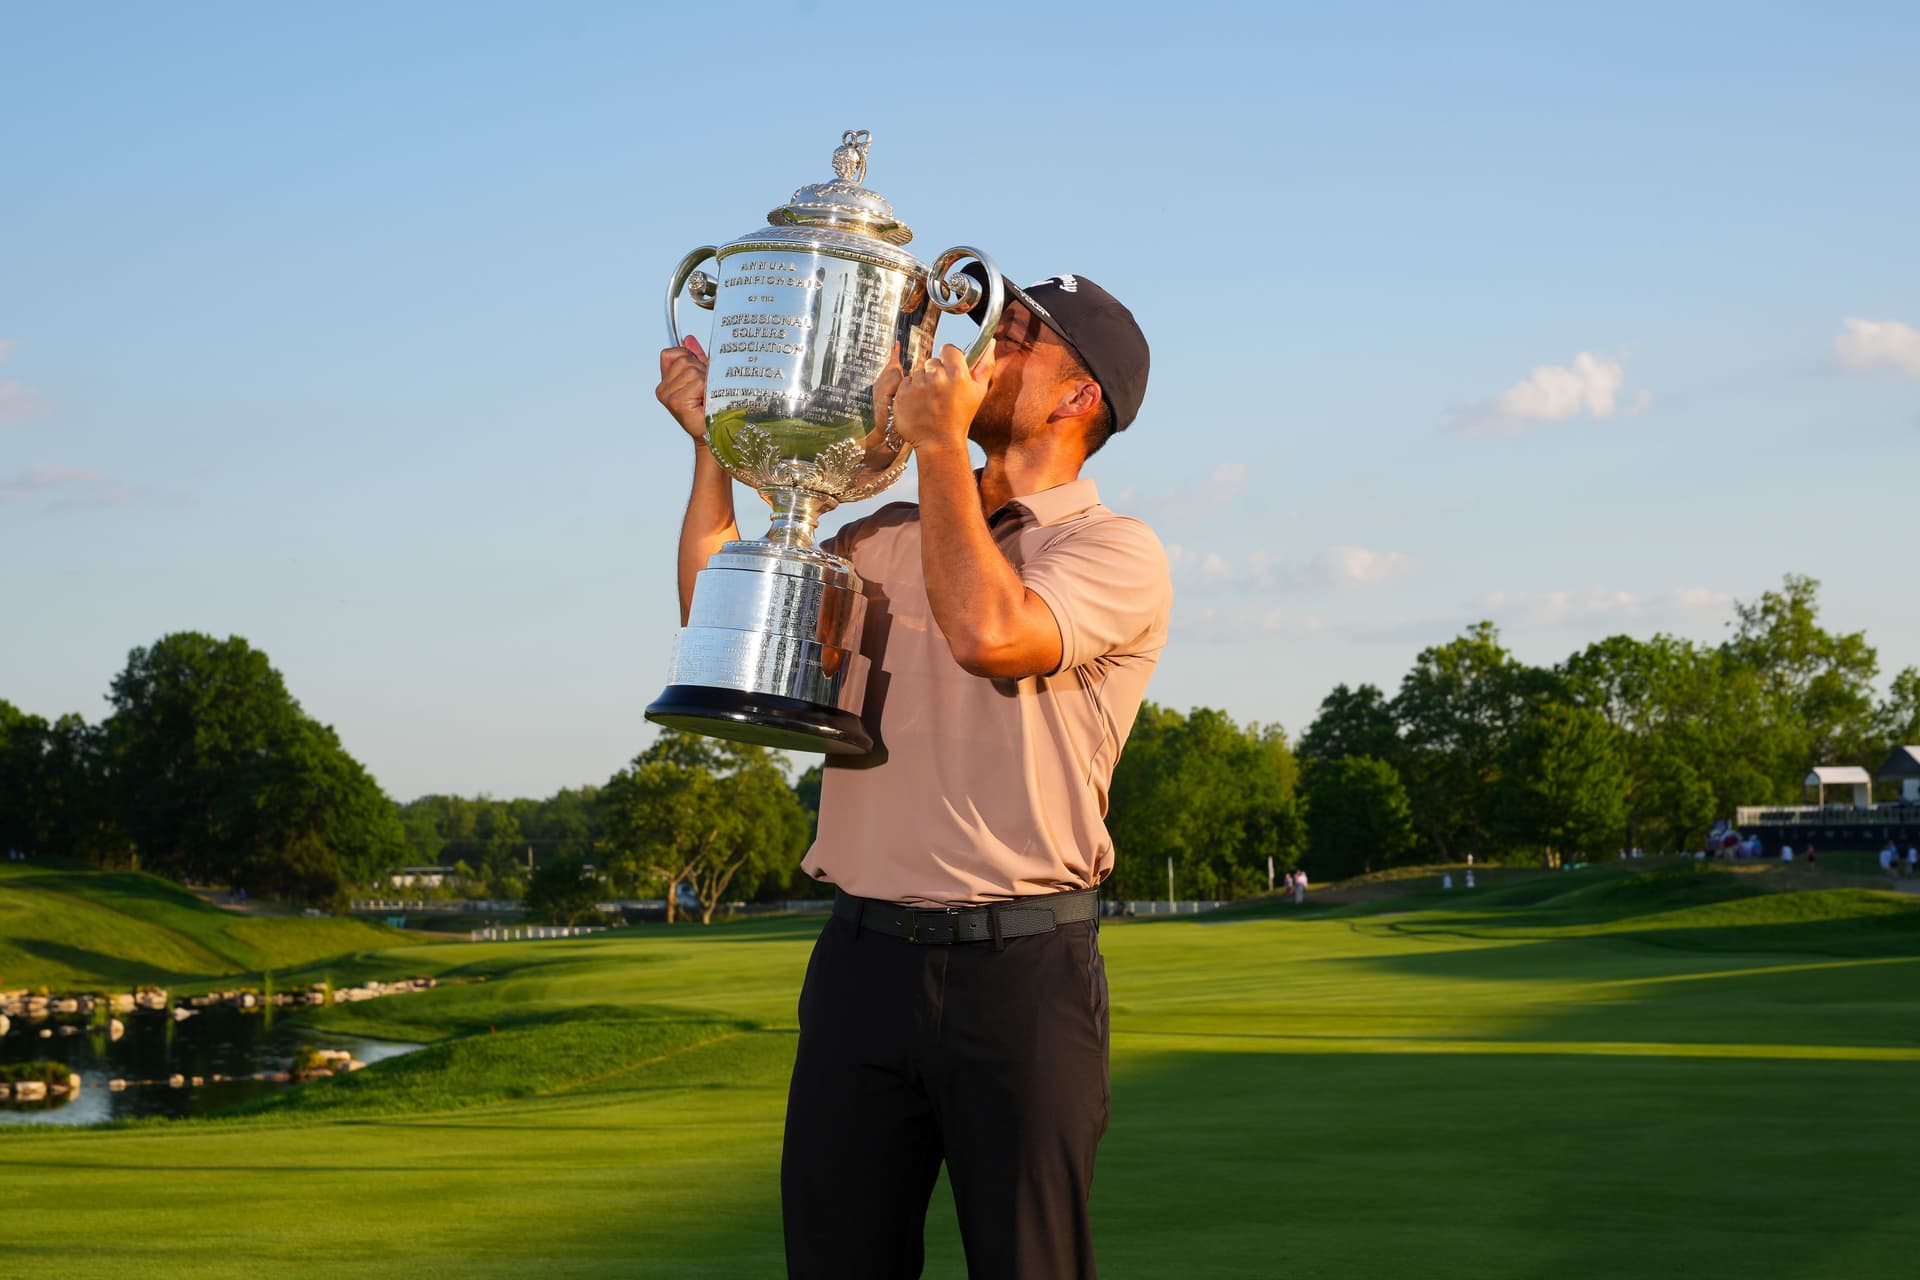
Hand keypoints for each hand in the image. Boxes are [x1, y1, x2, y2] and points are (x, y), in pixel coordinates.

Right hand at [656, 336, 709, 439]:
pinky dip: (707, 390)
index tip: (700, 375)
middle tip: (707, 390)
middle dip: (702, 371)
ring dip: (707, 381)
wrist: (716, 431)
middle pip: (685, 361)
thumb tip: (688, 339)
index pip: (672, 354)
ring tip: (708, 397)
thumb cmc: (711, 407)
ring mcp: (668, 395)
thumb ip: (695, 357)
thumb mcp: (703, 376)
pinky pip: (698, 382)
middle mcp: (663, 388)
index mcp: (666, 382)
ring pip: (693, 371)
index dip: (689, 359)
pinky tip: (707, 402)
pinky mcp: (676, 402)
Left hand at [874, 341, 993, 454]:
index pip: (948, 349)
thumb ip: (985, 365)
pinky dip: (910, 391)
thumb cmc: (960, 418)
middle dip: (935, 373)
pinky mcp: (902, 393)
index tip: (950, 372)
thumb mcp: (979, 392)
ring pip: (918, 371)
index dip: (949, 359)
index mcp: (957, 374)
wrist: (939, 443)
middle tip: (940, 393)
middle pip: (932, 361)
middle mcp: (937, 377)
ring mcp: (917, 385)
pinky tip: (918, 404)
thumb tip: (990, 342)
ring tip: (929, 401)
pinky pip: (905, 382)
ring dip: (922, 382)